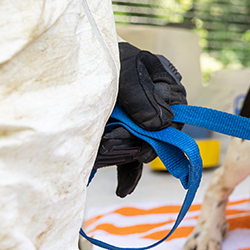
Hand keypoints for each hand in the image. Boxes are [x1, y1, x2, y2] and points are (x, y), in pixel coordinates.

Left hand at [92, 42, 187, 196]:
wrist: (74, 63)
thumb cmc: (106, 60)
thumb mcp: (126, 73)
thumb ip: (143, 97)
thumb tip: (161, 125)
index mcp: (165, 86)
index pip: (176, 114)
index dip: (164, 131)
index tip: (146, 144)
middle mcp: (156, 106)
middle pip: (158, 134)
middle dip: (136, 143)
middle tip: (110, 141)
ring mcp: (139, 120)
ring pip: (142, 147)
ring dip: (125, 155)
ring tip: (104, 148)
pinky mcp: (121, 132)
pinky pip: (130, 156)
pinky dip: (128, 172)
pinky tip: (123, 188)